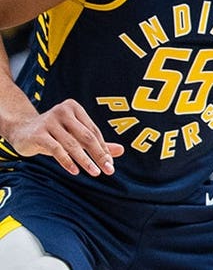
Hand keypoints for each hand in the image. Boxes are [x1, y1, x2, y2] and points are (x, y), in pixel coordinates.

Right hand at [6, 99, 123, 175]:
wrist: (21, 131)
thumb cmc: (54, 133)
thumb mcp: (75, 135)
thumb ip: (96, 142)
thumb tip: (121, 151)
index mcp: (74, 108)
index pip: (93, 131)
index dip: (104, 148)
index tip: (111, 164)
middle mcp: (63, 111)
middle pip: (86, 136)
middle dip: (99, 154)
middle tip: (109, 170)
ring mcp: (49, 121)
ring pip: (72, 144)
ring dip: (85, 160)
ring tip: (95, 172)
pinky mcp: (38, 134)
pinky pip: (56, 149)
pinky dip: (67, 161)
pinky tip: (76, 171)